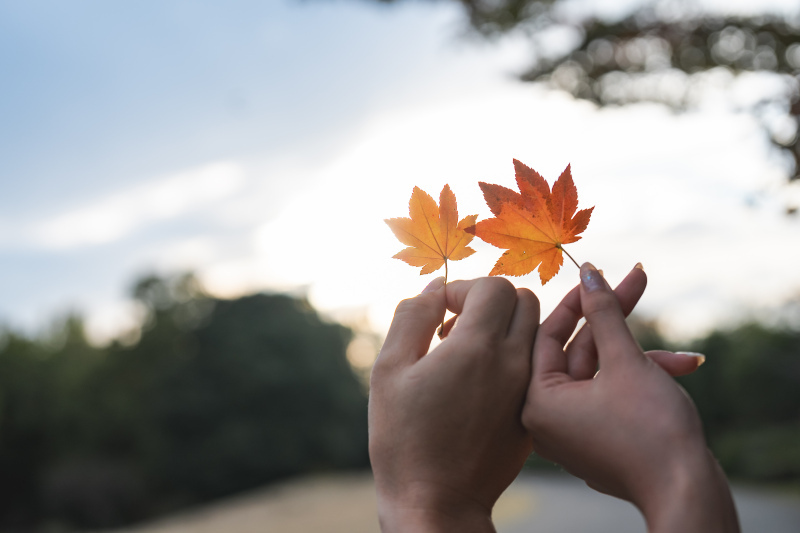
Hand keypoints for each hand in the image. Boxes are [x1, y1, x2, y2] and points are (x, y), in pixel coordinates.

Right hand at [369, 277, 538, 531]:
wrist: (435, 502)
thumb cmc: (404, 438)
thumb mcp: (390, 369)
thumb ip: (411, 317)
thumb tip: (433, 289)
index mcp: (477, 348)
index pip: (494, 286)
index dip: (463, 288)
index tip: (439, 311)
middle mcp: (513, 364)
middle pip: (523, 301)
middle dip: (489, 300)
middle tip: (455, 325)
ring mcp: (527, 391)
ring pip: (533, 332)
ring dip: (504, 327)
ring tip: (466, 353)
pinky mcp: (530, 415)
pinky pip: (534, 367)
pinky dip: (512, 358)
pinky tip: (479, 382)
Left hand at [522, 263, 739, 531]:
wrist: (686, 492)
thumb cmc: (650, 429)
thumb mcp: (626, 360)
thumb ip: (604, 313)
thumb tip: (589, 273)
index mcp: (537, 402)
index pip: (548, 335)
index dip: (577, 301)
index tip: (598, 273)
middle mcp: (545, 419)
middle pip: (577, 351)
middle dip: (615, 319)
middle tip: (637, 279)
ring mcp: (571, 432)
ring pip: (599, 373)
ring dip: (640, 355)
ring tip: (687, 356)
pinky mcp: (596, 439)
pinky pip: (608, 396)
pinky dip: (638, 380)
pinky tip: (680, 372)